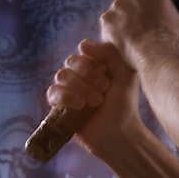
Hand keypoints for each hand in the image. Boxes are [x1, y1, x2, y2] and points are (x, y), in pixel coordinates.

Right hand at [46, 39, 141, 157]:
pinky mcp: (59, 106)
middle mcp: (80, 76)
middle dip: (89, 75)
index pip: (84, 50)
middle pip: (71, 61)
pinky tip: (80, 105)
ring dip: (80, 87)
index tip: (108, 76)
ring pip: (61, 75)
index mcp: (96, 65)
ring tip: (96, 102)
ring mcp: (69, 90)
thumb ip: (110, 53)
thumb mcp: (126, 74)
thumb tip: (82, 45)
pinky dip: (66, 96)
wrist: (119, 133)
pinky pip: (52, 92)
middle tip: (104, 90)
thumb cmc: (124, 104)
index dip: (95, 62)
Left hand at [99, 0, 178, 70]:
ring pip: (120, 13)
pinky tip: (124, 45)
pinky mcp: (106, 21)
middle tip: (146, 27)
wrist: (158, 55)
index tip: (158, 14)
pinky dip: (115, 34)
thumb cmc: (175, 40)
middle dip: (138, 10)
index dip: (156, 2)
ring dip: (125, 22)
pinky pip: (109, 26)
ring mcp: (117, 6)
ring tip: (135, 39)